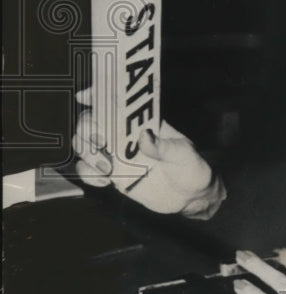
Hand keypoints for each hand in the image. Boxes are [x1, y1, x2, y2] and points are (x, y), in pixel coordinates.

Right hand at [72, 87, 225, 218]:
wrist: (189, 198)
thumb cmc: (191, 169)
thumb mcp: (183, 154)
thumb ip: (163, 147)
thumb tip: (144, 136)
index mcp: (144, 122)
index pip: (118, 102)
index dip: (99, 95)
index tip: (86, 96)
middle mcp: (125, 135)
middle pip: (92, 121)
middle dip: (88, 126)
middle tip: (100, 139)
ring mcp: (116, 154)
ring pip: (85, 144)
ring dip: (87, 153)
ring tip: (107, 167)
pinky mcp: (112, 174)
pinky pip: (88, 170)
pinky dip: (89, 174)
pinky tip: (105, 180)